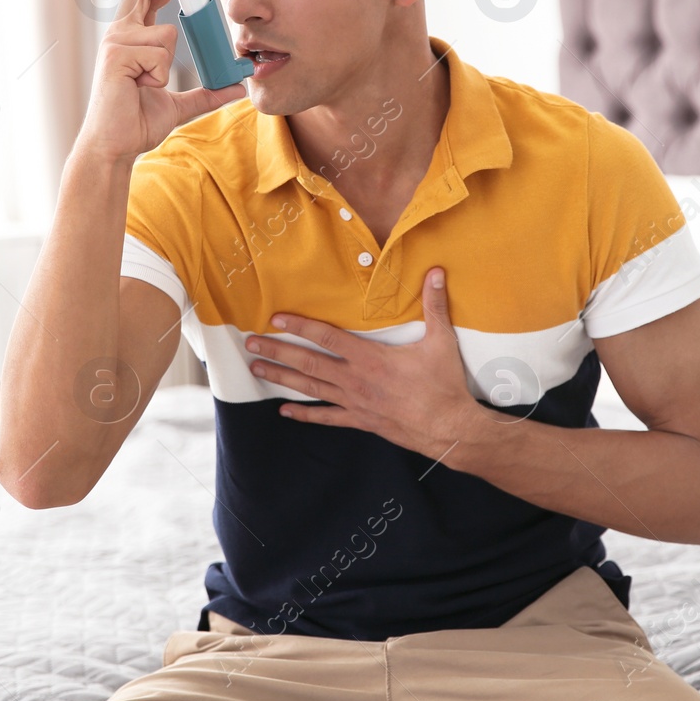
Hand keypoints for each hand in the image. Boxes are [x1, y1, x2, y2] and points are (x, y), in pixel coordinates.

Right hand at [76, 0, 247, 163]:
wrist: (116, 146)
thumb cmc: (136, 123)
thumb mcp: (179, 105)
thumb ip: (205, 93)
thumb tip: (236, 87)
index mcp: (130, 38)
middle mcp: (119, 34)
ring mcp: (115, 43)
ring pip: (167, 35)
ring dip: (168, 65)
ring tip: (146, 85)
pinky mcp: (116, 56)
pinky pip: (159, 56)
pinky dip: (159, 77)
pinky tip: (140, 88)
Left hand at [243, 267, 482, 461]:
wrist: (449, 428)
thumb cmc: (444, 385)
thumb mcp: (441, 341)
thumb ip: (434, 305)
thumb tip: (435, 271)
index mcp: (370, 357)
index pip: (326, 337)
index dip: (300, 326)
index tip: (276, 319)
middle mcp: (355, 379)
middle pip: (308, 362)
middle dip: (277, 351)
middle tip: (250, 343)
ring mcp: (354, 402)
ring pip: (310, 388)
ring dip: (281, 378)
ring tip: (256, 370)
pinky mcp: (360, 420)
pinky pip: (327, 417)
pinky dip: (305, 414)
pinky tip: (285, 411)